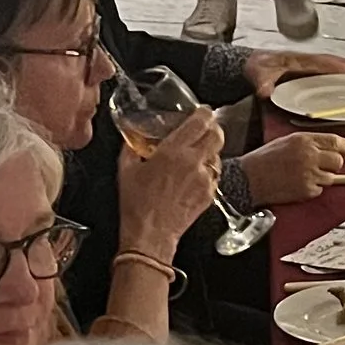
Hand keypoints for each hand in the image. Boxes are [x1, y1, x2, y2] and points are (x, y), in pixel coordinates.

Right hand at [116, 106, 223, 257]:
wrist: (151, 234)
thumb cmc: (137, 204)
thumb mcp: (126, 170)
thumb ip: (130, 149)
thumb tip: (131, 140)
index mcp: (173, 151)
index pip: (200, 121)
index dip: (205, 112)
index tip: (203, 110)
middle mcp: (193, 162)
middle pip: (218, 135)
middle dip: (213, 129)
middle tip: (205, 129)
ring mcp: (205, 179)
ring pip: (218, 156)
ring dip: (210, 152)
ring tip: (195, 157)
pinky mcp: (209, 195)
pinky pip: (214, 176)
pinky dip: (207, 172)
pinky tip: (193, 177)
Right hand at [240, 131, 344, 204]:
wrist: (249, 179)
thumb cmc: (265, 159)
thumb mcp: (287, 141)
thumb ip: (310, 143)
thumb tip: (333, 149)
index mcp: (304, 140)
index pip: (336, 141)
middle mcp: (309, 156)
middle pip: (338, 161)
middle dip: (334, 165)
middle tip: (323, 166)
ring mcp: (309, 174)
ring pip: (330, 177)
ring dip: (322, 177)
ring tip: (303, 175)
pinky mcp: (306, 190)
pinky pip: (319, 190)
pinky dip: (313, 188)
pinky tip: (298, 183)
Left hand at [241, 48, 344, 95]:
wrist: (246, 63)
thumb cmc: (253, 69)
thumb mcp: (255, 75)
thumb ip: (261, 83)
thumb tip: (265, 91)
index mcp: (292, 59)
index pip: (315, 62)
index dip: (331, 66)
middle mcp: (300, 58)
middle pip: (326, 59)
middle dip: (344, 62)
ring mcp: (302, 61)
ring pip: (326, 61)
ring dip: (343, 63)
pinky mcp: (302, 66)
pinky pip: (322, 65)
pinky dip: (335, 67)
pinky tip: (344, 72)